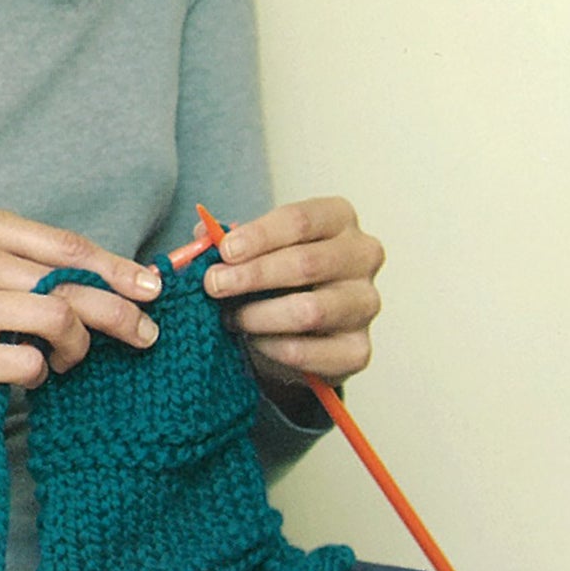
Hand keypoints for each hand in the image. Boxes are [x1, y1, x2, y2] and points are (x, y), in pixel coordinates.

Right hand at [0, 205, 162, 410]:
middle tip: (145, 331)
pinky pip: (28, 363)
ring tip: (76, 357)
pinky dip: (43, 372)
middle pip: (69, 282)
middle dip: (119, 310)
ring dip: (81, 346)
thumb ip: (21, 261)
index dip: (115, 266)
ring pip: (56, 317)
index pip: (64, 244)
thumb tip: (103, 277)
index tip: (148, 285)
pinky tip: (35, 372)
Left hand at [200, 197, 382, 390]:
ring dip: (259, 316)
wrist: (301, 326)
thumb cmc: (279, 274)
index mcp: (339, 218)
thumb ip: (229, 240)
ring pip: (310, 311)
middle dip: (252, 275)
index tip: (224, 251)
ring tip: (230, 318)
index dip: (259, 236)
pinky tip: (253, 342)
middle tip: (214, 285)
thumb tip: (203, 238)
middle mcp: (362, 256)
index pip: (301, 220)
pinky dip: (272, 348)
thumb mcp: (255, 247)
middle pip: (306, 263)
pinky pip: (309, 352)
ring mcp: (365, 303)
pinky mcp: (358, 349)